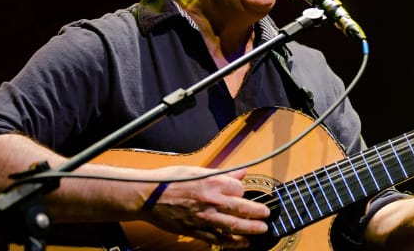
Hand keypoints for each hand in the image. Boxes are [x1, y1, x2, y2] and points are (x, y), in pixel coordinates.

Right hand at [144, 166, 269, 248]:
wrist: (147, 196)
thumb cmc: (169, 180)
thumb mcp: (197, 170)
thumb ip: (222, 173)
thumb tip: (241, 172)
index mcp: (212, 182)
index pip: (239, 188)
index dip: (242, 190)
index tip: (242, 192)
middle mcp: (211, 200)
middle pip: (242, 208)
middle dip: (258, 212)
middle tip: (266, 215)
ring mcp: (204, 217)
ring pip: (233, 226)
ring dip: (250, 229)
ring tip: (261, 230)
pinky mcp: (196, 230)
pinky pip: (218, 239)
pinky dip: (231, 243)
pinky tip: (241, 244)